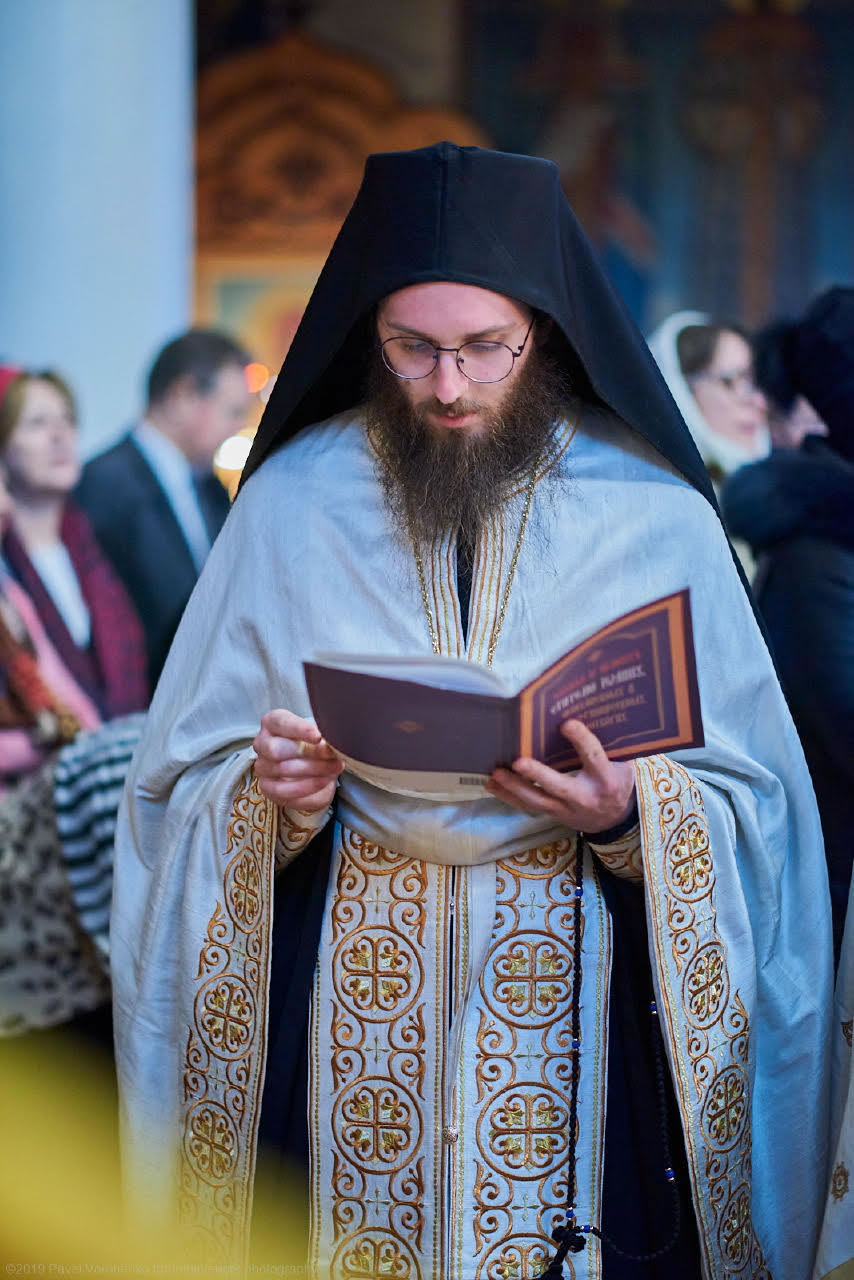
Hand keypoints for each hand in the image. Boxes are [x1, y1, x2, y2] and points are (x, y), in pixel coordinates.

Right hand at [253, 709, 342, 812]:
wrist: (315, 768)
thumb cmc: (315, 745)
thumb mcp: (320, 736)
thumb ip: (321, 736)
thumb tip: (330, 741)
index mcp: (273, 722)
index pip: (281, 722)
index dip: (300, 729)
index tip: (318, 736)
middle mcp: (262, 743)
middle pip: (277, 749)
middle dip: (309, 753)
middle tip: (332, 754)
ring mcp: (262, 766)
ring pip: (284, 769)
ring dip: (314, 769)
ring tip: (335, 767)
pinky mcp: (267, 787)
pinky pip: (284, 790)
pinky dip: (307, 786)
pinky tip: (323, 781)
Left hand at [485, 718, 635, 833]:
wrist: (615, 820)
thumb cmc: (616, 781)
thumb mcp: (621, 764)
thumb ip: (606, 745)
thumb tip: (580, 712)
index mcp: (606, 779)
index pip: (594, 757)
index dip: (581, 740)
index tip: (566, 724)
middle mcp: (586, 797)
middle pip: (559, 787)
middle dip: (538, 775)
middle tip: (518, 761)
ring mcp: (567, 809)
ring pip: (537, 801)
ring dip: (514, 787)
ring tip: (495, 773)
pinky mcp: (553, 814)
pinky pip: (528, 807)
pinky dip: (508, 796)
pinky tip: (492, 784)